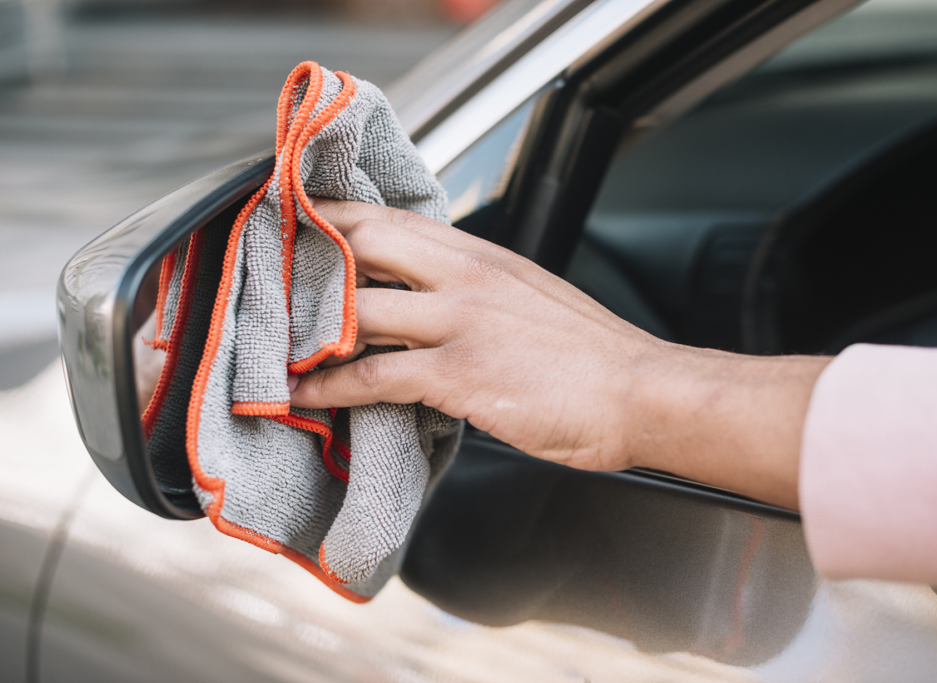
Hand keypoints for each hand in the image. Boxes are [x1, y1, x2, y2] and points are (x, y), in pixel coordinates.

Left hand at [289, 200, 673, 472]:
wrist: (639, 391)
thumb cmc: (591, 354)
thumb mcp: (530, 298)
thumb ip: (478, 291)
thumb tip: (431, 301)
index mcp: (481, 255)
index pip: (390, 218)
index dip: (334, 216)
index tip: (296, 224)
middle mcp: (464, 276)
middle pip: (362, 243)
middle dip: (306, 256)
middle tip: (265, 276)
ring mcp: (459, 321)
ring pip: (355, 308)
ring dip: (304, 328)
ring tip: (270, 344)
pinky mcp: (459, 373)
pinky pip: (373, 375)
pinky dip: (329, 387)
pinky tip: (304, 396)